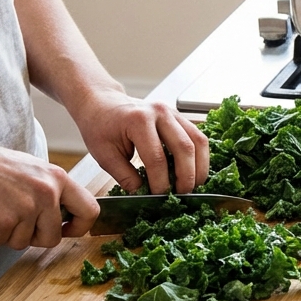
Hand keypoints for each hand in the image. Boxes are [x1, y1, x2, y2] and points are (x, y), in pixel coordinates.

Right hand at [0, 136, 100, 248]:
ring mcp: (25, 208)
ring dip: (7, 235)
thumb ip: (50, 191)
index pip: (90, 210)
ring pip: (23, 243)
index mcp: (58, 178)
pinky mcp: (3, 222)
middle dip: (34, 238)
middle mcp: (46, 193)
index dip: (79, 227)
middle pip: (53, 237)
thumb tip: (63, 217)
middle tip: (16, 225)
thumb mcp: (32, 170)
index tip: (66, 231)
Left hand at [70, 90, 208, 193]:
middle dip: (186, 176)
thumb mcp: (104, 155)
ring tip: (193, 185)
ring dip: (200, 167)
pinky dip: (199, 156)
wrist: (102, 103)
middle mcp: (160, 113)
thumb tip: (144, 195)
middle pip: (184, 148)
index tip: (159, 196)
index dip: (160, 181)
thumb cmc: (100, 127)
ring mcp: (173, 113)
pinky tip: (194, 170)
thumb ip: (125, 176)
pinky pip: (198, 137)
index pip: (157, 158)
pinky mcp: (179, 117)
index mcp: (138, 121)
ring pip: (198, 141)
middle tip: (182, 194)